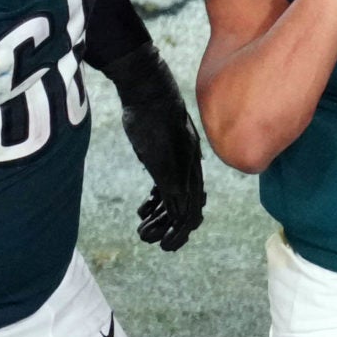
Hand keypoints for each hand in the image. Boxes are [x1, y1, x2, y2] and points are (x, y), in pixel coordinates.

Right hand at [114, 55, 205, 252]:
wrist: (147, 89)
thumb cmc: (146, 108)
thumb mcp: (152, 139)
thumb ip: (158, 157)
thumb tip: (156, 168)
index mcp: (189, 160)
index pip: (192, 197)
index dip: (177, 216)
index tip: (158, 225)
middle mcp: (190, 166)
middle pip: (191, 208)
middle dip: (176, 231)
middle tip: (163, 246)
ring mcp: (182, 167)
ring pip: (182, 209)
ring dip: (164, 228)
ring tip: (147, 239)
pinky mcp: (170, 168)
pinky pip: (173, 202)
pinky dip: (160, 218)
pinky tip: (144, 222)